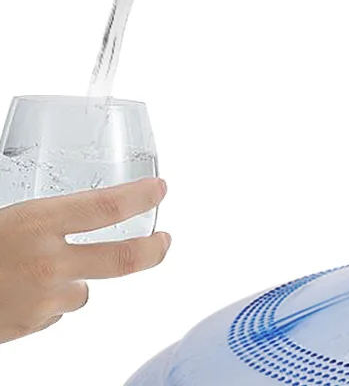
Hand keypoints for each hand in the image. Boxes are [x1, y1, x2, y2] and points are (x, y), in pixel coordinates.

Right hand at [0, 177, 169, 343]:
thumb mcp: (9, 217)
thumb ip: (43, 218)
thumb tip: (80, 208)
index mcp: (37, 222)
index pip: (106, 206)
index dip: (140, 196)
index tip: (160, 188)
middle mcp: (47, 262)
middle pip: (123, 259)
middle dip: (153, 250)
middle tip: (165, 241)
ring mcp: (42, 299)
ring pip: (84, 290)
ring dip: (74, 281)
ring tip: (40, 270)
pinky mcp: (30, 326)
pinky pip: (55, 310)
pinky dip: (49, 301)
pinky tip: (21, 291)